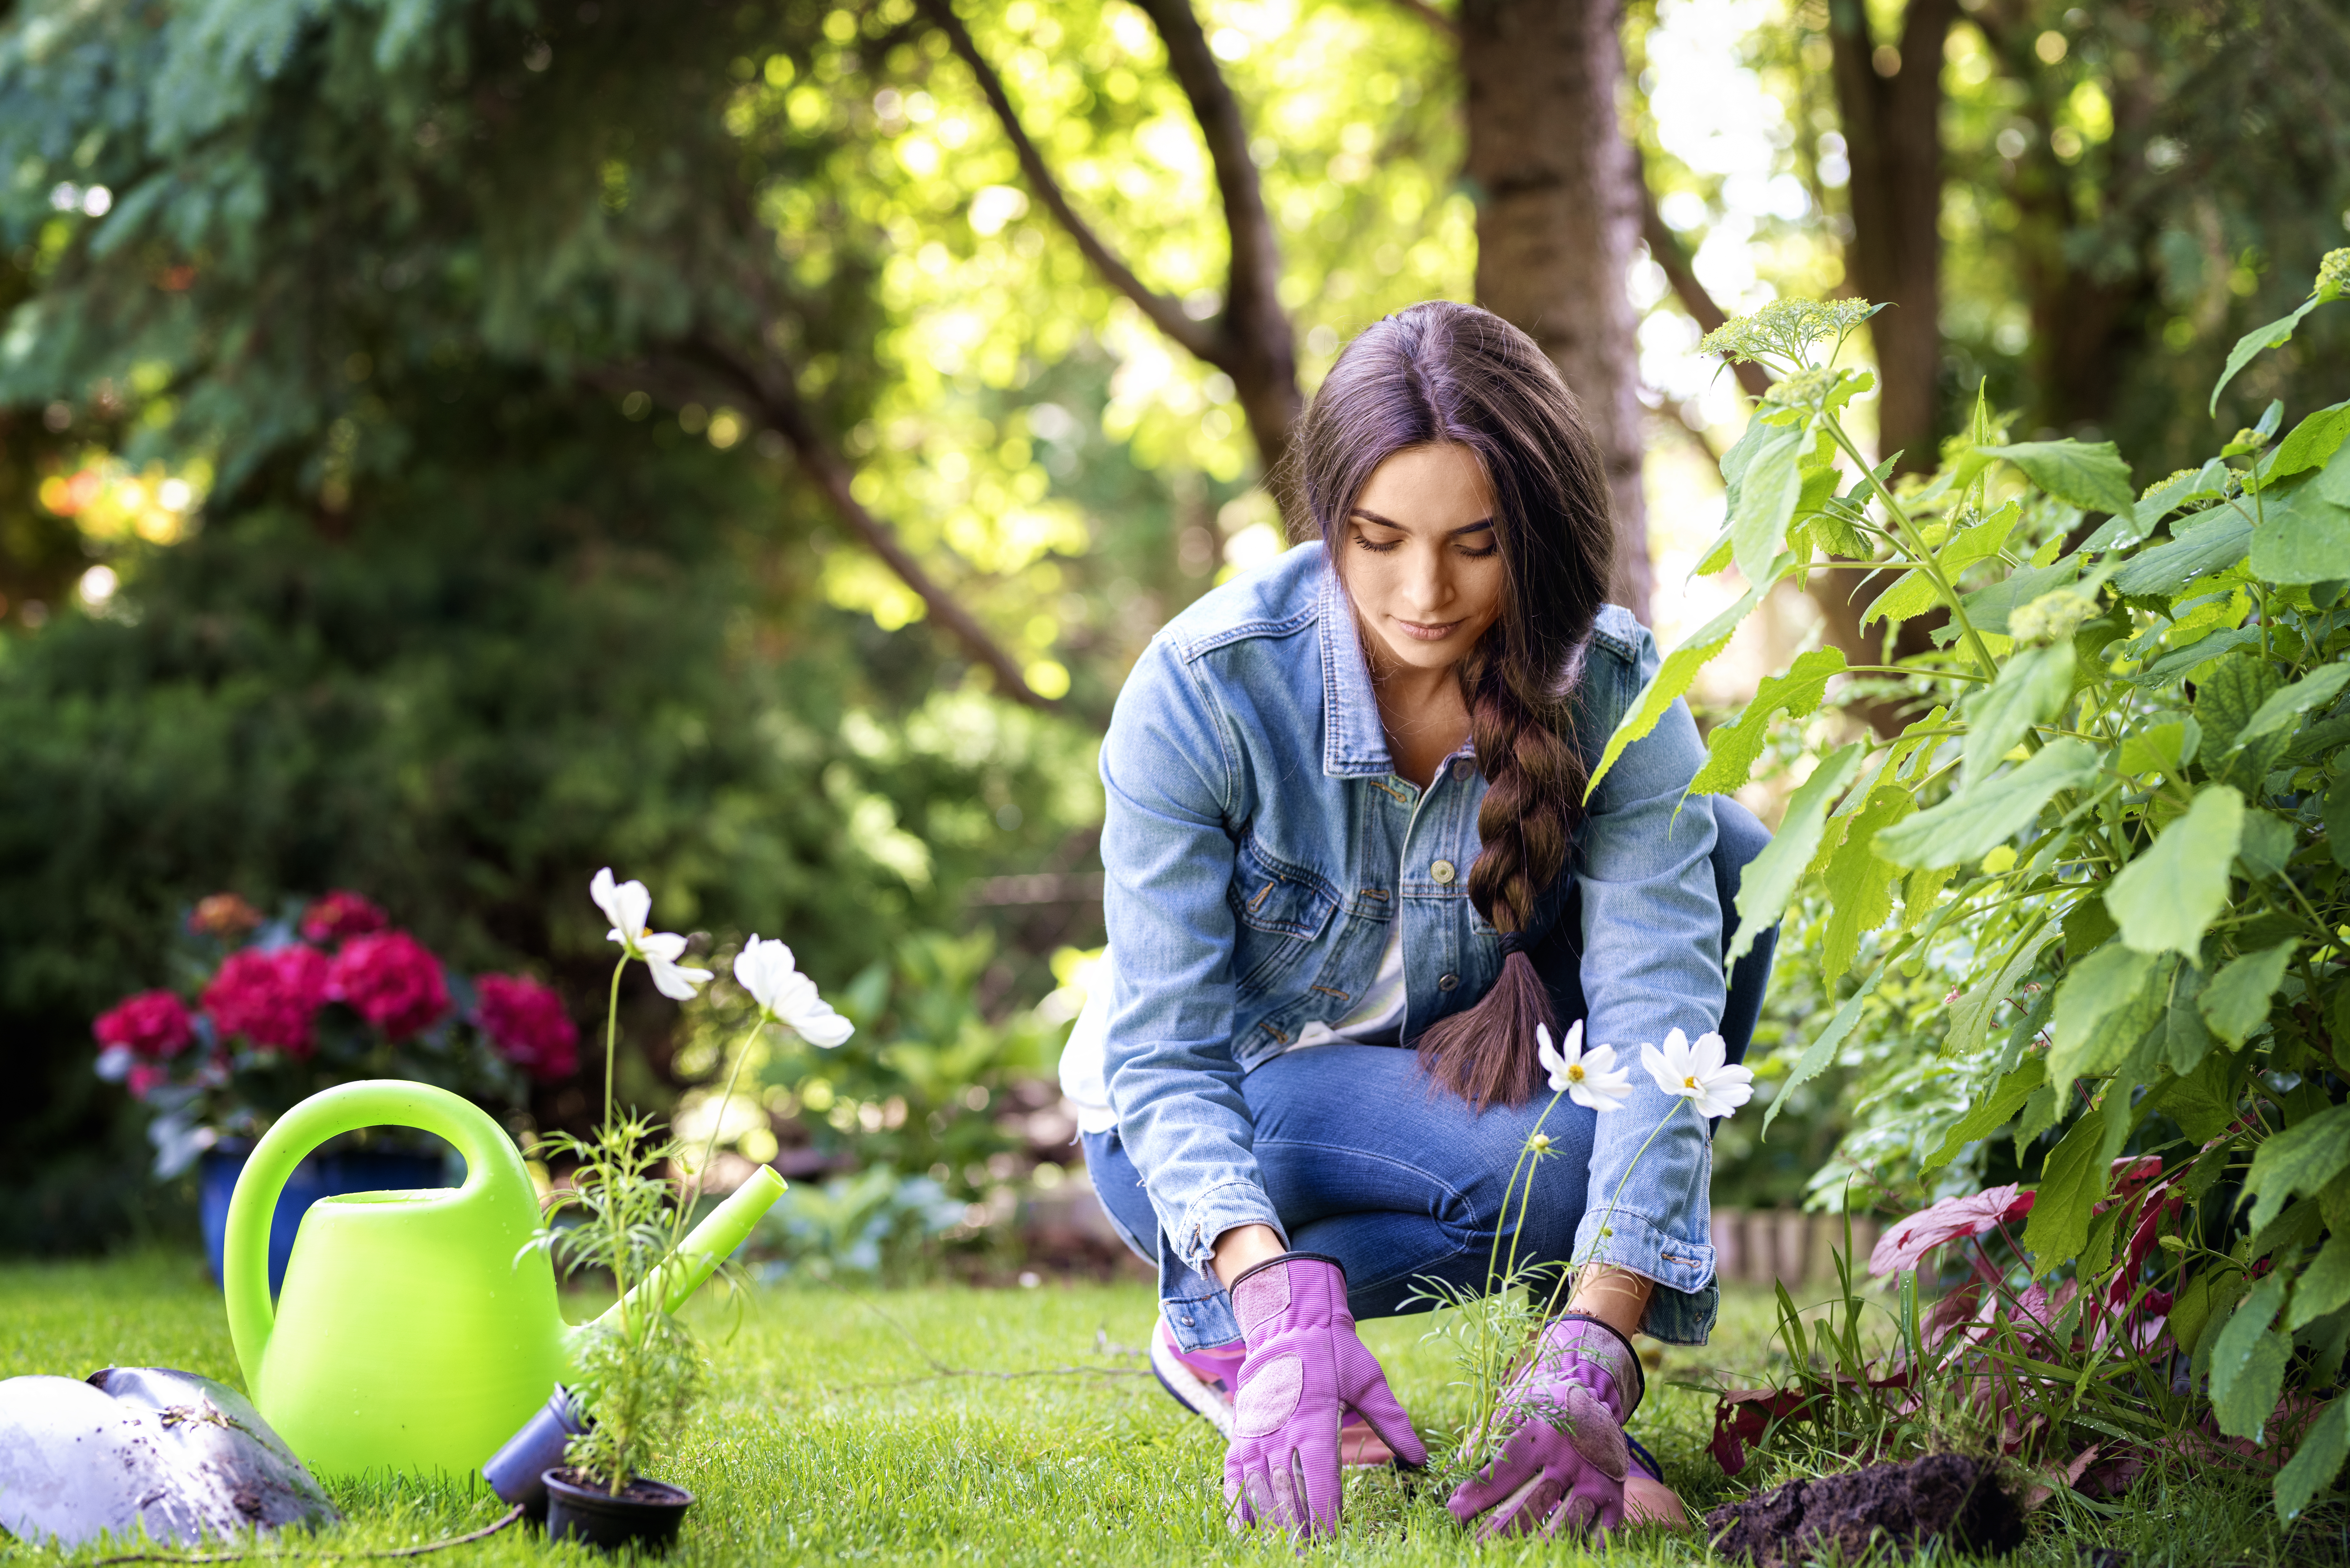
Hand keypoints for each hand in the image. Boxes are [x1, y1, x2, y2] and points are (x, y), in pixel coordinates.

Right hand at [1223, 1252, 1428, 1536]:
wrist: (1288, 1321)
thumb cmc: (1334, 1351)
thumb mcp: (1368, 1380)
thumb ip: (1392, 1421)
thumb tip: (1420, 1458)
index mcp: (1316, 1419)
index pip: (1320, 1480)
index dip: (1326, 1515)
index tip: (1335, 1541)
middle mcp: (1282, 1430)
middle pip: (1288, 1492)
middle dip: (1299, 1530)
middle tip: (1309, 1557)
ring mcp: (1257, 1433)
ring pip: (1259, 1488)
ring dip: (1271, 1524)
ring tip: (1284, 1550)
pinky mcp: (1242, 1432)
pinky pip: (1233, 1475)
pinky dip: (1236, 1505)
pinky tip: (1244, 1533)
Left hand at [1446, 1313, 1642, 1539]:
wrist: (1593, 1392)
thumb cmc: (1542, 1406)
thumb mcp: (1513, 1408)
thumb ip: (1484, 1438)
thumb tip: (1451, 1470)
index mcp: (1541, 1435)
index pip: (1505, 1471)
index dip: (1478, 1494)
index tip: (1454, 1513)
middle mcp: (1569, 1459)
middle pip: (1534, 1502)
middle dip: (1502, 1529)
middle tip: (1476, 1546)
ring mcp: (1594, 1479)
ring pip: (1569, 1521)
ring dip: (1541, 1542)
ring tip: (1513, 1557)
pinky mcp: (1614, 1494)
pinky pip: (1604, 1530)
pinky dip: (1586, 1546)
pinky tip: (1562, 1557)